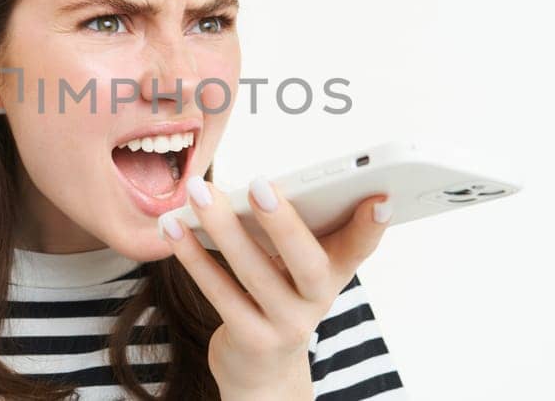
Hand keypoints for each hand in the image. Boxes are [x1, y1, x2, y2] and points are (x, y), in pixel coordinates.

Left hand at [159, 175, 392, 398]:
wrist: (262, 369)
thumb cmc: (277, 298)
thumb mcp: (297, 268)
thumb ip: (294, 229)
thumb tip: (258, 184)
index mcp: (335, 272)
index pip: (360, 247)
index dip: (372, 225)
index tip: (379, 197)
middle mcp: (318, 301)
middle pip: (307, 261)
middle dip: (283, 222)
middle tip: (259, 184)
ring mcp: (286, 325)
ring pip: (254, 272)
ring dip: (222, 228)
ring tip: (198, 193)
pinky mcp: (251, 339)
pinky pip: (220, 293)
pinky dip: (194, 257)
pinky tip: (175, 227)